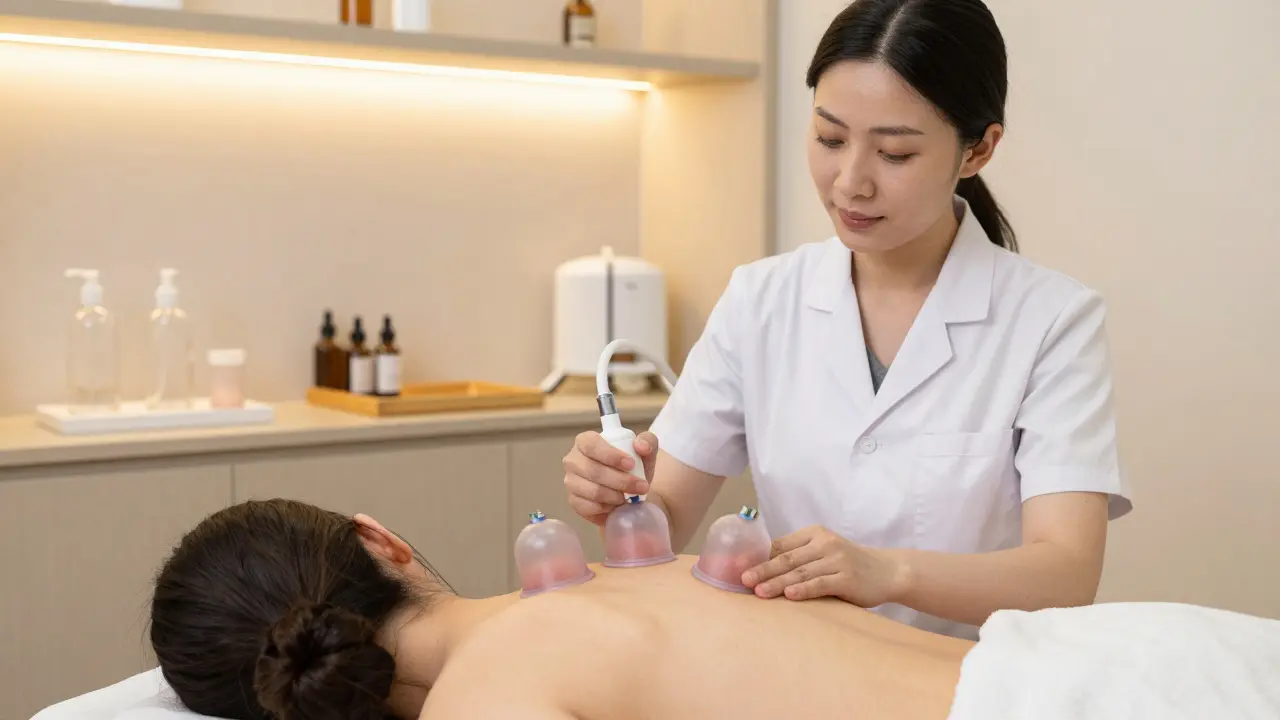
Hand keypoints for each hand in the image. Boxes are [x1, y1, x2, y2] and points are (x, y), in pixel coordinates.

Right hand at [562, 430, 657, 525]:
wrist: (630, 491)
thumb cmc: (633, 466)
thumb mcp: (646, 450)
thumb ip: (647, 441)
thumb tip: (641, 446)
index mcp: (585, 441)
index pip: (591, 444)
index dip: (610, 455)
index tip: (631, 464)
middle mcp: (573, 460)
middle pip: (593, 470)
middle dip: (620, 480)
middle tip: (641, 486)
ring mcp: (571, 482)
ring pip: (593, 491)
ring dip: (616, 496)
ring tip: (631, 497)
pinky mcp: (574, 502)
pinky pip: (590, 507)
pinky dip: (608, 507)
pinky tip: (618, 505)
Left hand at [741, 526, 905, 605]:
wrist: (887, 571)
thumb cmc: (849, 564)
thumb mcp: (825, 551)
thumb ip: (800, 555)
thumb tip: (763, 567)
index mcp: (815, 533)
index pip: (781, 545)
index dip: (759, 557)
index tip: (740, 568)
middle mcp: (825, 543)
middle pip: (787, 558)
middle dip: (763, 570)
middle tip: (743, 580)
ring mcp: (837, 560)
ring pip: (800, 572)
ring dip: (777, 582)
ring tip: (759, 592)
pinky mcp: (847, 578)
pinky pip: (820, 583)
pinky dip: (803, 589)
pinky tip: (789, 595)